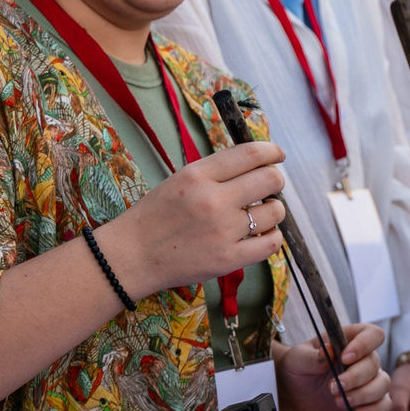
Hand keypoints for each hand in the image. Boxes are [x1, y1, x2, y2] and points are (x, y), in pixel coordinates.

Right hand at [108, 141, 286, 294]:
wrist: (131, 256)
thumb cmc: (155, 217)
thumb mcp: (179, 181)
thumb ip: (216, 173)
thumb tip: (256, 166)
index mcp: (198, 175)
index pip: (250, 154)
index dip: (272, 152)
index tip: (278, 155)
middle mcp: (214, 200)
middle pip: (270, 180)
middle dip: (275, 180)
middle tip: (269, 187)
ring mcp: (223, 231)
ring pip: (275, 212)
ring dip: (274, 209)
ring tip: (261, 213)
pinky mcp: (229, 259)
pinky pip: (271, 243)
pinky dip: (273, 236)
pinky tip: (263, 233)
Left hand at [276, 322, 390, 410]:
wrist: (295, 391)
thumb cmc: (298, 367)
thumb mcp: (298, 359)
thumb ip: (311, 356)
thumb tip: (327, 352)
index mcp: (350, 339)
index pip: (372, 334)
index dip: (364, 345)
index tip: (345, 358)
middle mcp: (364, 357)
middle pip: (375, 363)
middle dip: (355, 378)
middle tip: (333, 387)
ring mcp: (369, 379)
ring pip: (382, 384)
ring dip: (363, 395)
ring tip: (339, 401)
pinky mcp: (369, 399)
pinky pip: (384, 404)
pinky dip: (374, 410)